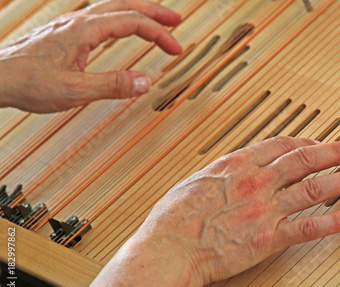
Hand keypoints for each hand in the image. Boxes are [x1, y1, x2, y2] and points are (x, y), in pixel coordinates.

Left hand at [0, 0, 181, 112]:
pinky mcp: (64, 34)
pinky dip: (120, 19)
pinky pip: (100, 18)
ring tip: (155, 21)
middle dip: (154, 11)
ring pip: (111, 8)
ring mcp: (70, 26)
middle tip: (176, 20)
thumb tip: (146, 82)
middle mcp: (79, 22)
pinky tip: (120, 29)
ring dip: (137, 12)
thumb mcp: (75, 91)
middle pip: (125, 5)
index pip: (132, 22)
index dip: (159, 34)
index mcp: (84, 31)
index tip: (176, 49)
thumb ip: (113, 86)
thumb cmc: (28, 82)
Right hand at [44, 137, 339, 286]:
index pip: (279, 146)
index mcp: (236, 166)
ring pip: (313, 189)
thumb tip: (233, 171)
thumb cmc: (174, 219)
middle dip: (331, 153)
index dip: (302, 141)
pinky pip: (309, 227)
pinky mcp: (269, 239)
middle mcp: (256, 183)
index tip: (314, 142)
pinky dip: (335, 221)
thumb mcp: (194, 182)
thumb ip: (221, 174)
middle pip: (303, 160)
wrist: (169, 249)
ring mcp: (265, 210)